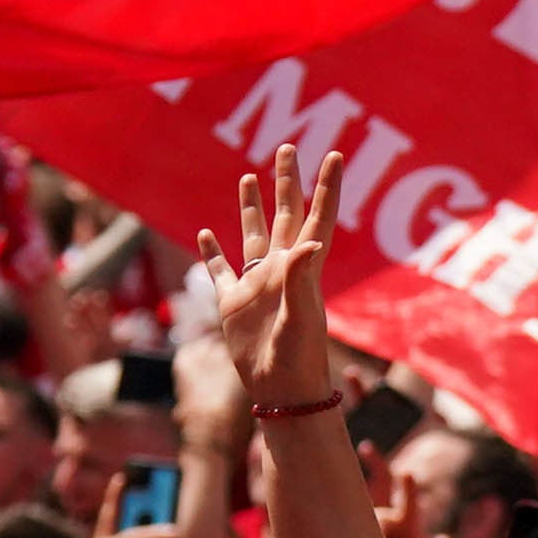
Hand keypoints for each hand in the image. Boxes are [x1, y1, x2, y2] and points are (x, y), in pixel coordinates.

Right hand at [198, 150, 343, 410]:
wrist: (280, 390)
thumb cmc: (298, 358)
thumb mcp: (301, 317)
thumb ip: (303, 278)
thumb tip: (309, 241)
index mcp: (303, 268)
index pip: (317, 217)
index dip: (326, 186)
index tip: (333, 154)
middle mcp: (281, 269)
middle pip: (285, 214)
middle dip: (287, 182)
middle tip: (288, 147)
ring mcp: (257, 283)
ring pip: (253, 234)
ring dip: (252, 206)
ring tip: (249, 176)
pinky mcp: (233, 302)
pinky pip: (220, 270)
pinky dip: (211, 251)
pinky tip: (204, 233)